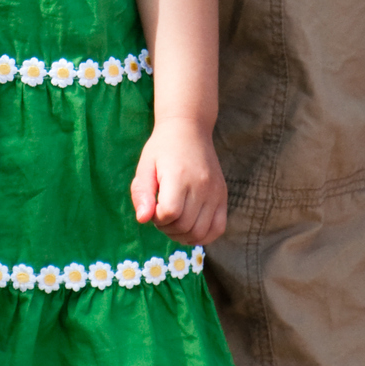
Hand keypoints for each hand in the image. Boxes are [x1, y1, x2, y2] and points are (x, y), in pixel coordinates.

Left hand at [131, 115, 227, 246]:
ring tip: (174, 220)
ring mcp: (215, 192)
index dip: (156, 217)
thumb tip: (143, 219)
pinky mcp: (223, 196)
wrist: (189, 130)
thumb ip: (141, 193)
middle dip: (166, 227)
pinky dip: (203, 236)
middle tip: (160, 213)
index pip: (169, 213)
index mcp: (179, 176)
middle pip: (184, 226)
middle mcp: (201, 185)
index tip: (153, 206)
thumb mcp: (145, 166)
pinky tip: (190, 226)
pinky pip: (218, 229)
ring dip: (182, 235)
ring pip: (200, 232)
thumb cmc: (162, 148)